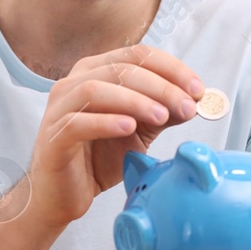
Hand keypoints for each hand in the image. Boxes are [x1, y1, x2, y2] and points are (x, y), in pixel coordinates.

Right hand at [26, 46, 203, 229]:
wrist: (63, 195)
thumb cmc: (97, 158)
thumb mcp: (139, 131)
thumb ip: (162, 112)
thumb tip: (194, 100)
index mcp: (96, 71)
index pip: (137, 55)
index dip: (172, 69)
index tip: (198, 90)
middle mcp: (74, 82)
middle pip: (122, 69)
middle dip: (161, 86)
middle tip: (187, 105)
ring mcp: (59, 107)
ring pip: (97, 89)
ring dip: (135, 100)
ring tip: (162, 116)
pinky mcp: (52, 135)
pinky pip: (78, 122)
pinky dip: (106, 122)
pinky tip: (129, 128)